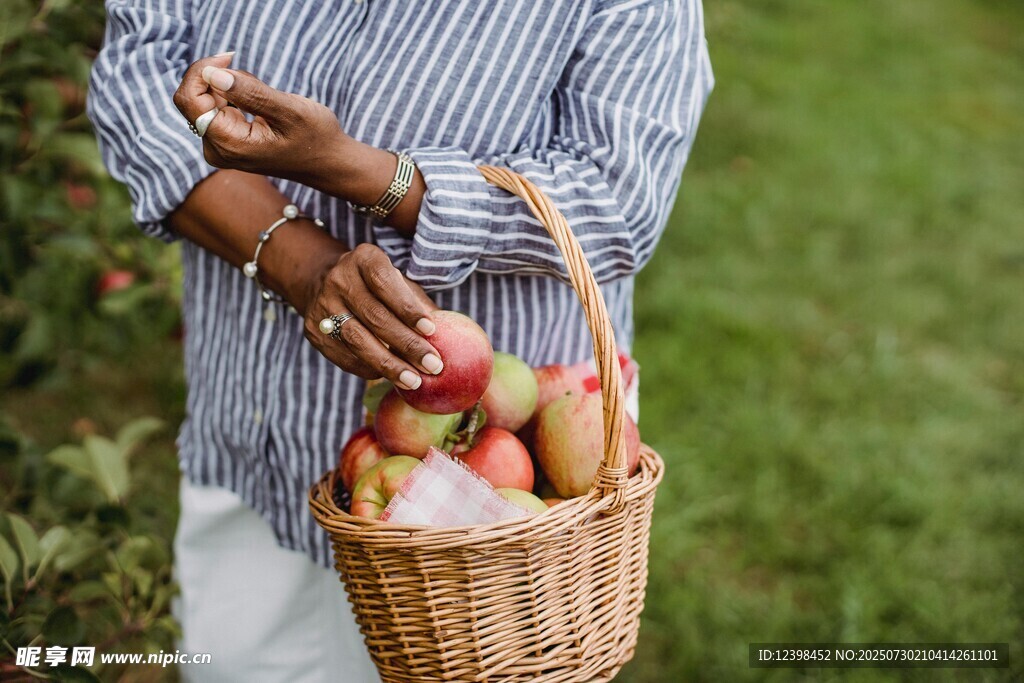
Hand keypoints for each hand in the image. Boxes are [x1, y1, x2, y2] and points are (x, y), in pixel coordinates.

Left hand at [172, 55, 347, 185]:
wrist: (328, 162)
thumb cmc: (315, 137)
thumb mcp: (290, 110)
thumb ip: (251, 93)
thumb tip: (212, 74)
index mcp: (229, 144)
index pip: (189, 99)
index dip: (202, 70)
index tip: (229, 57)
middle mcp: (217, 149)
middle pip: (193, 98)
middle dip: (219, 79)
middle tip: (256, 80)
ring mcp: (220, 148)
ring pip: (205, 100)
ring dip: (230, 88)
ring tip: (265, 98)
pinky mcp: (225, 142)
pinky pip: (214, 108)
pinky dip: (232, 97)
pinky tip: (259, 106)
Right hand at [303, 243, 443, 390]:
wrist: (324, 283)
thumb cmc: (376, 286)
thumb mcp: (398, 282)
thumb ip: (418, 304)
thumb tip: (446, 336)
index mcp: (364, 258)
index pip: (385, 282)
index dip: (408, 307)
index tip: (431, 330)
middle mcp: (339, 279)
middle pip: (374, 316)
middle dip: (407, 344)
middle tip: (433, 365)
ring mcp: (323, 305)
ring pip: (358, 340)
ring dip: (389, 364)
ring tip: (414, 380)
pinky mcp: (314, 331)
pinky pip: (345, 356)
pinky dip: (370, 369)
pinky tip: (390, 377)